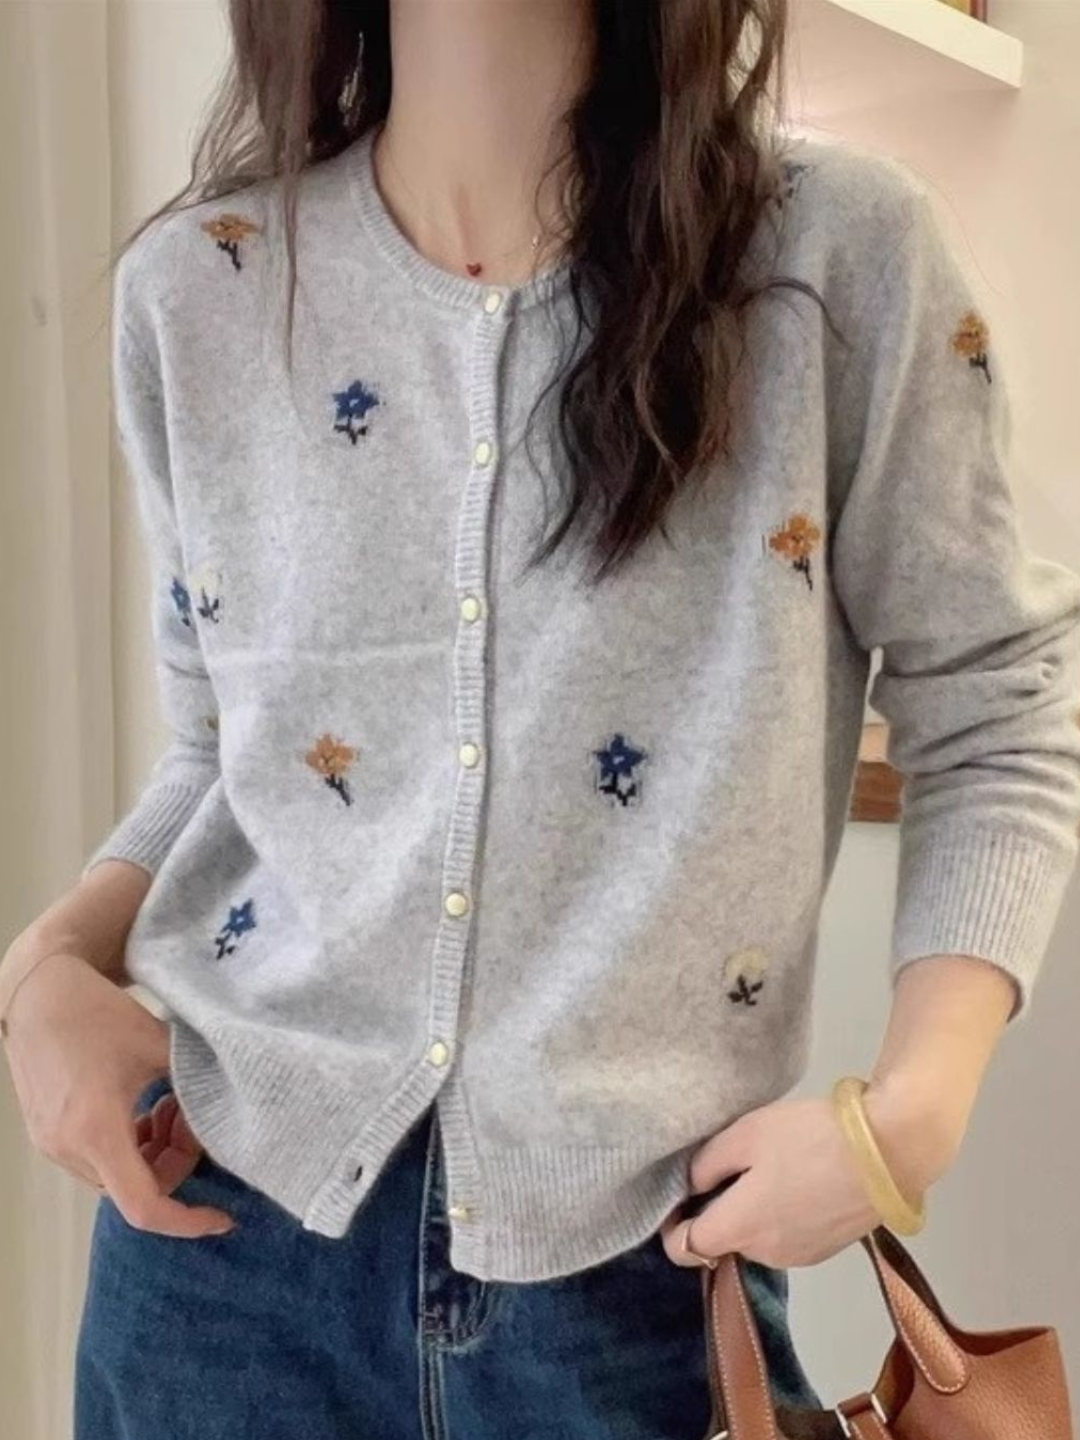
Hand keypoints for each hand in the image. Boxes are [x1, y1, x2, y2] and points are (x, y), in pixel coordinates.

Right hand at [0, 947, 234, 1238]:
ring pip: (116, 1176)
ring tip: (168, 1105)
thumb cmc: (98, 1014)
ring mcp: (51, 1145)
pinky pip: (95, 1160)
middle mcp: (68, 1149)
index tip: (223, 1217)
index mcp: (97, 1131)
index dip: (188, 1221)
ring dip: (152, 1153)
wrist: (38, 993)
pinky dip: (127, 1146)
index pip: (145, 1206)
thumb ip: (195, 1082)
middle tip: (191, 1120)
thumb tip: (231, 1110)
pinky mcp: (45, 1134)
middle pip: (135, 1190)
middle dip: (175, 1165)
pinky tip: (143, 1107)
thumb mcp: (157, 1045)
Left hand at [658, 1084, 965, 1270]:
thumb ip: (708, 1164)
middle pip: (724, 1240)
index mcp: (741, 1228)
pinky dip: (782, 1214)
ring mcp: (802, 1256)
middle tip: (731, 1163)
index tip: (677, 1197)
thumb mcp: (746, 1134)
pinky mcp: (829, 1249)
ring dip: (752, 1211)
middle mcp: (767, 1255)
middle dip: (719, 1209)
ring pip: (757, 1238)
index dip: (671, 1227)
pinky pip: (787, 1235)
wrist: (891, 1150)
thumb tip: (691, 1188)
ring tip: (770, 1164)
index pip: (684, 1250)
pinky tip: (800, 1177)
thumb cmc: (811, 1136)